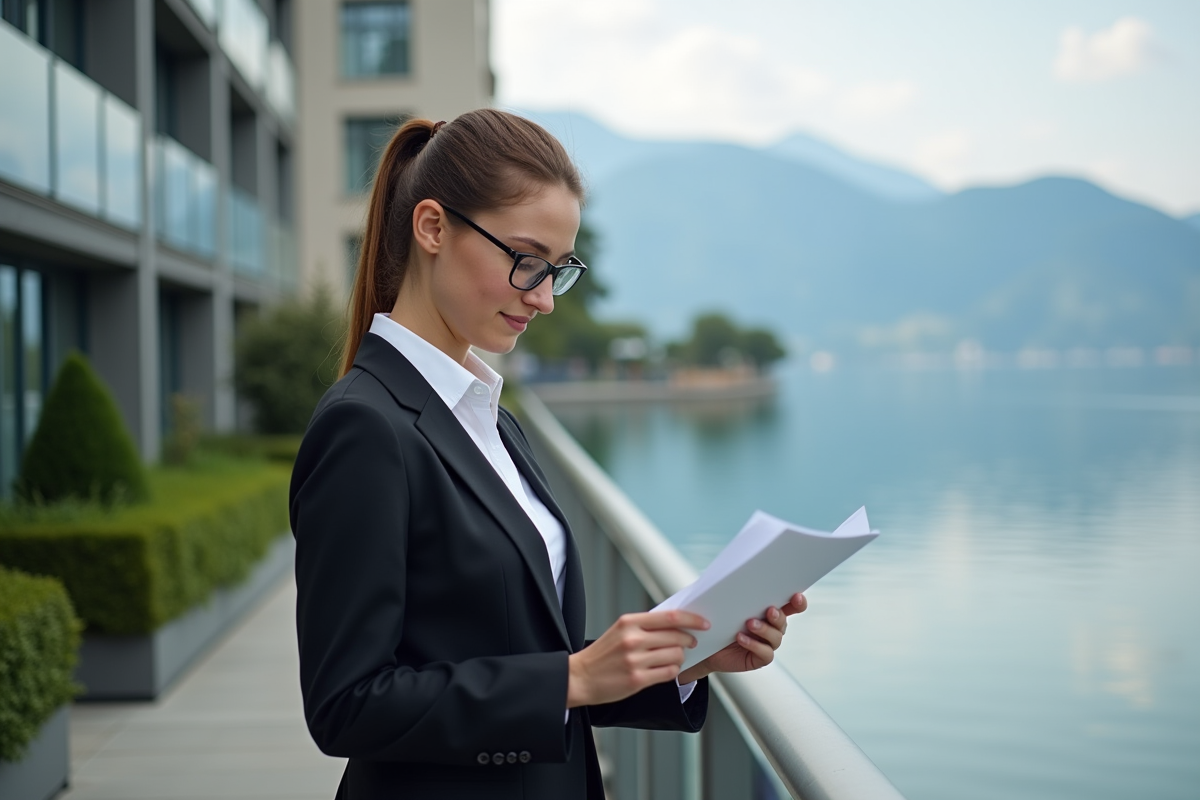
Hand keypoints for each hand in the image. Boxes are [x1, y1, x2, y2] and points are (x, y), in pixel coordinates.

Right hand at [567, 610, 709, 707]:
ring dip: (680, 657)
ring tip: (674, 658)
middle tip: (691, 643)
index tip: (703, 623)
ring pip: (675, 655)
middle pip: (676, 637)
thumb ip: (645, 625)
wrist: (579, 677)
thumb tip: (675, 623)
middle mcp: (632, 639)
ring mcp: (635, 660)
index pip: (670, 617)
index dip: (692, 619)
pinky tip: (667, 669)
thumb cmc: (602, 654)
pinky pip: (668, 673)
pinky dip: (673, 671)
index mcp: (629, 623)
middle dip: (689, 641)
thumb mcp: (620, 630)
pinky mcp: (637, 680)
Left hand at [678, 592, 806, 683]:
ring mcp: (766, 643)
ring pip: (776, 637)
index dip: (797, 602)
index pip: (790, 605)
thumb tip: (729, 578)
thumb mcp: (722, 601)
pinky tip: (741, 638)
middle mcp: (771, 627)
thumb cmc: (716, 619)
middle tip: (769, 610)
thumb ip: (728, 591)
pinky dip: (755, 645)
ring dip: (764, 629)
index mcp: (767, 610)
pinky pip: (765, 653)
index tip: (796, 595)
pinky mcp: (758, 658)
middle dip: (778, 615)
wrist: (703, 644)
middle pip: (783, 621)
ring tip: (749, 623)